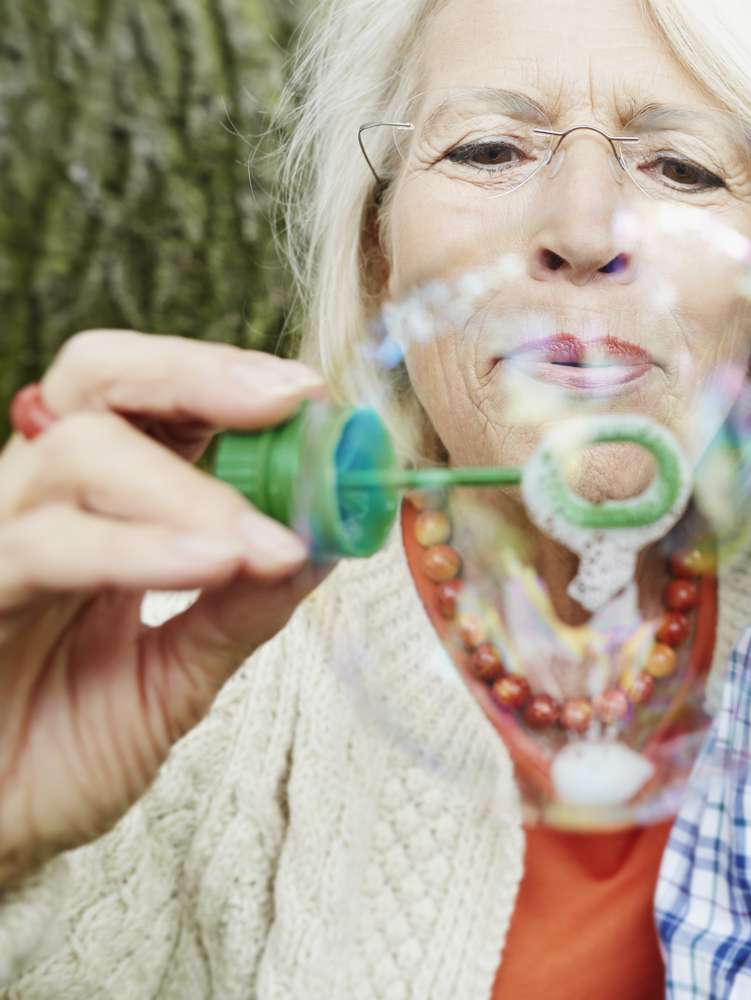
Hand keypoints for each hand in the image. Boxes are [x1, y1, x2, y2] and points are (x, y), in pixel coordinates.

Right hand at [0, 330, 330, 886]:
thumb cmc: (55, 754)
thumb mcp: (176, 678)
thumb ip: (242, 609)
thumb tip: (326, 543)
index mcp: (97, 506)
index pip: (149, 398)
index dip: (224, 378)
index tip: (309, 395)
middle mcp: (37, 503)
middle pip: (98, 379)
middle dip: (199, 377)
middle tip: (287, 404)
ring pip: (78, 452)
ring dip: (194, 492)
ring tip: (268, 544)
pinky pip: (40, 546)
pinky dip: (137, 547)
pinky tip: (212, 562)